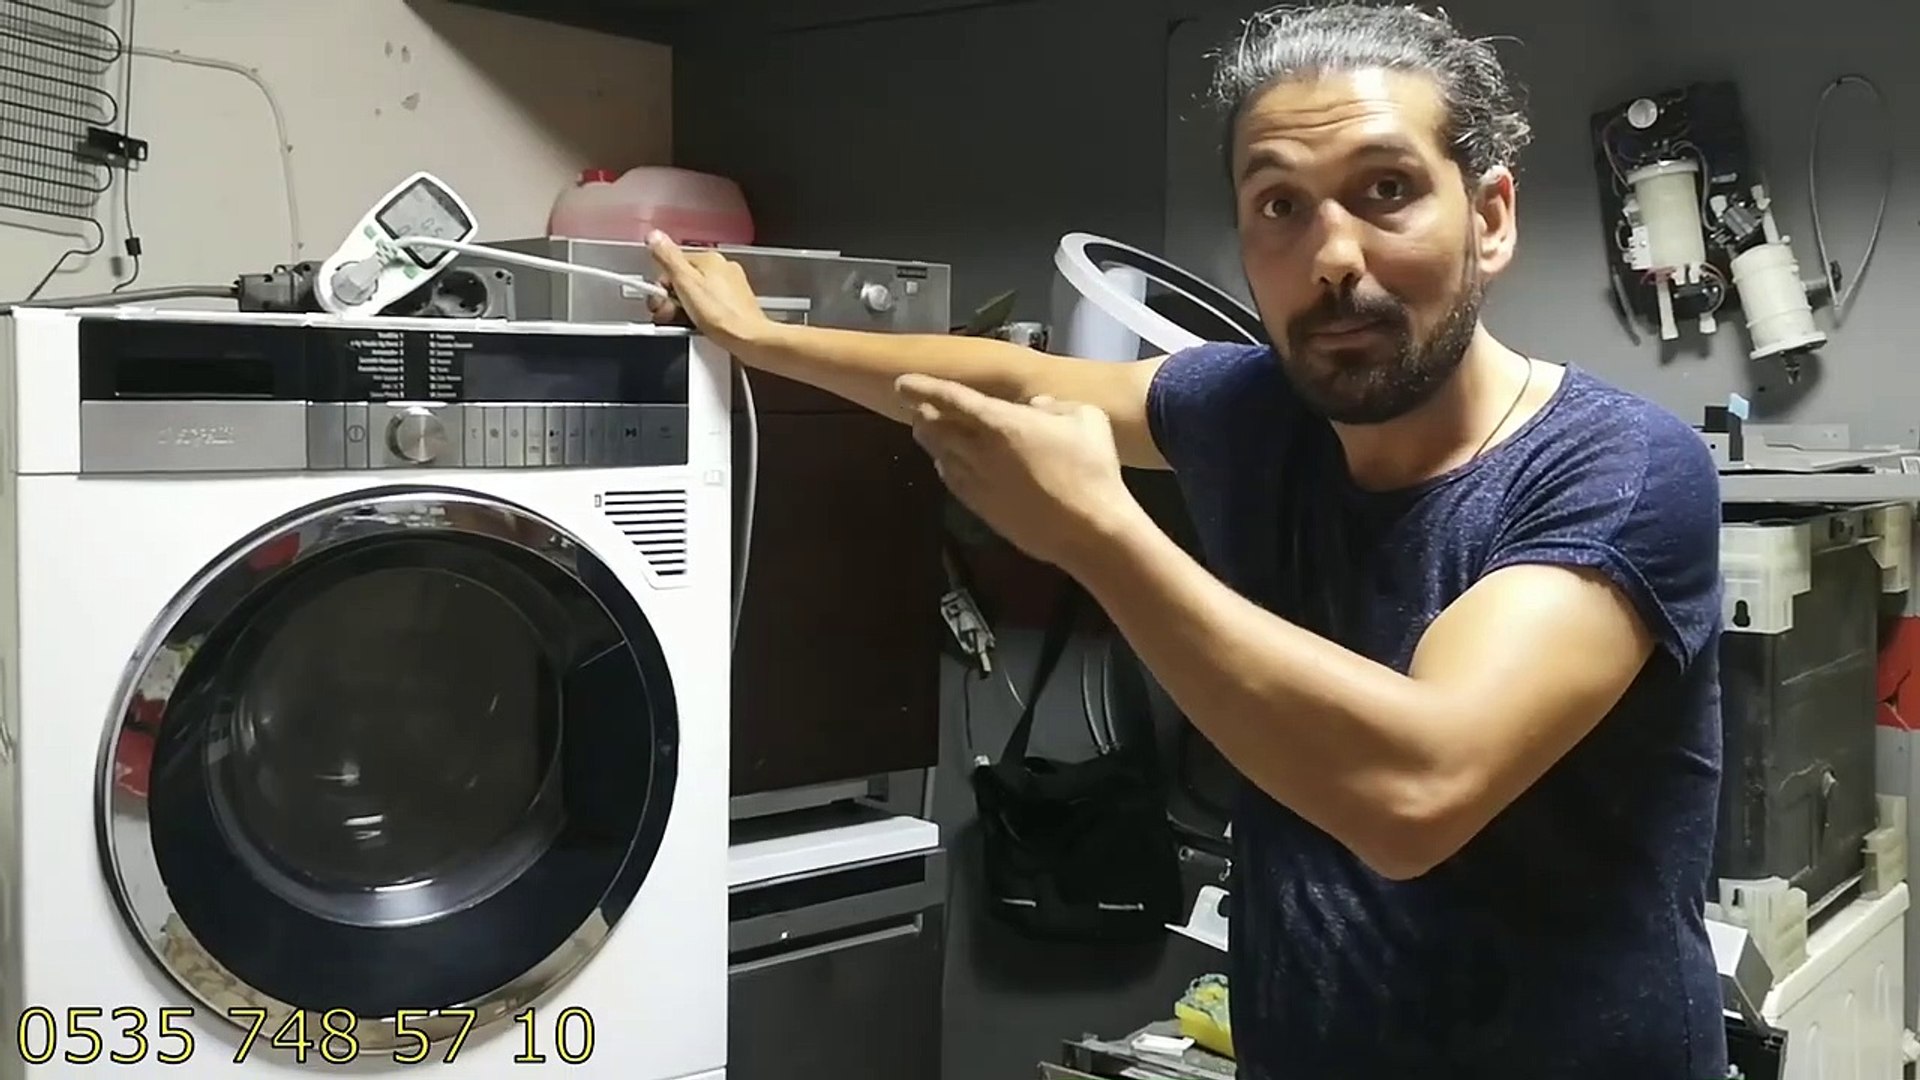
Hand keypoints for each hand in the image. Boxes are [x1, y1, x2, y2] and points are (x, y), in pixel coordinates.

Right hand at [644, 231, 775, 352]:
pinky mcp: (734, 304)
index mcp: (709, 259)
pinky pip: (709, 305)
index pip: (672, 264)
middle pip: (684, 280)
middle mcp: (722, 269)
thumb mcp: (686, 283)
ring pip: (696, 294)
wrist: (750, 339)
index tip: (660, 301)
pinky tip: (700, 325)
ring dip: (684, 309)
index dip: (662, 286)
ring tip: (686, 322)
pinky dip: (700, 315)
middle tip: (670, 314)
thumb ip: (668, 258)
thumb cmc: (721, 315)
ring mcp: (730, 286)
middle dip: (672, 299)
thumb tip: (654, 236)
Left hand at [896, 373, 1142, 570]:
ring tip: (927, 431)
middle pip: (936, 428)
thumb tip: (1036, 407)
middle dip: (923, 414)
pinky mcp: (982, 509)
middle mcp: (980, 451)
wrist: (1089, 530)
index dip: (923, 388)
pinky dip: (945, 468)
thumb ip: (1056, 406)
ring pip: (940, 456)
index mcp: (1001, 423)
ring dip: (931, 441)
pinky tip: (947, 465)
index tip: (902, 383)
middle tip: (918, 407)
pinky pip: (953, 482)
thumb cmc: (1092, 469)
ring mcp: (978, 483)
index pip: (951, 399)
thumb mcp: (1086, 418)